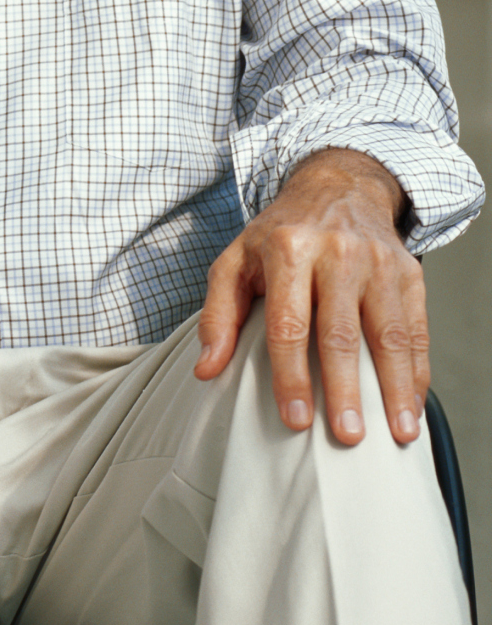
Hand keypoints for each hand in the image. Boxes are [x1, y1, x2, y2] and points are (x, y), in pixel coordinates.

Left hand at [195, 147, 427, 446]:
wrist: (336, 188)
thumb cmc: (279, 234)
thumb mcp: (236, 260)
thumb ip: (218, 314)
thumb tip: (207, 369)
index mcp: (286, 248)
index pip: (287, 322)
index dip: (291, 374)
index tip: (296, 419)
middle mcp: (335, 253)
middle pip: (339, 332)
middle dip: (344, 388)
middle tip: (347, 436)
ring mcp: (376, 262)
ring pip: (388, 334)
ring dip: (394, 388)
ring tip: (397, 433)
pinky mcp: (408, 273)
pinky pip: (415, 329)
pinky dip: (417, 372)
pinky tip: (412, 406)